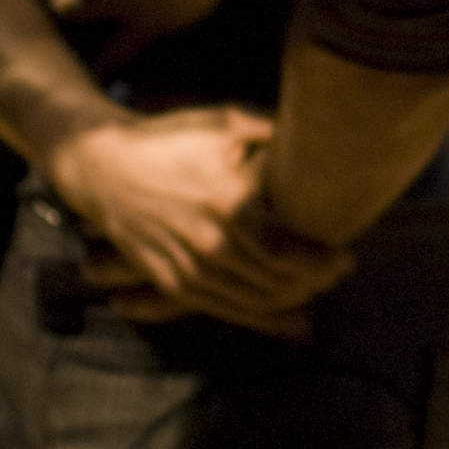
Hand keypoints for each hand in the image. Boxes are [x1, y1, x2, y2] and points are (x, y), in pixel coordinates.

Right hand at [46, 108, 346, 338]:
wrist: (102, 167)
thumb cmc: (169, 139)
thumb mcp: (223, 126)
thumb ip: (272, 135)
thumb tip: (319, 136)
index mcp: (226, 204)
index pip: (285, 250)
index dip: (320, 260)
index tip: (346, 256)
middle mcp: (208, 243)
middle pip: (275, 281)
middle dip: (314, 281)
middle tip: (340, 273)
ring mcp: (187, 267)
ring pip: (253, 301)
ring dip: (291, 302)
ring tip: (319, 290)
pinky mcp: (171, 281)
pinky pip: (223, 309)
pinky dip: (260, 319)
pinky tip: (290, 322)